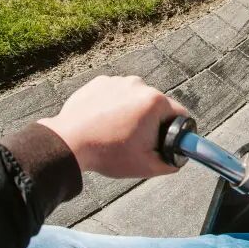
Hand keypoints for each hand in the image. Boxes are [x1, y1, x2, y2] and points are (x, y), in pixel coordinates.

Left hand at [38, 76, 189, 177]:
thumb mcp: (146, 166)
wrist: (68, 142)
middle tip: (135, 140)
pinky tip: (103, 121)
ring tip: (116, 131)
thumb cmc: (108, 153)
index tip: (163, 141)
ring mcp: (118, 81)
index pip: (179, 114)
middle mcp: (139, 84)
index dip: (175, 130)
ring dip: (132, 112)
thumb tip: (178, 160)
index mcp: (155, 101)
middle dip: (151, 121)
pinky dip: (113, 105)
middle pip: (156, 105)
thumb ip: (171, 164)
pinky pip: (116, 93)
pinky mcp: (100, 82)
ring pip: (135, 98)